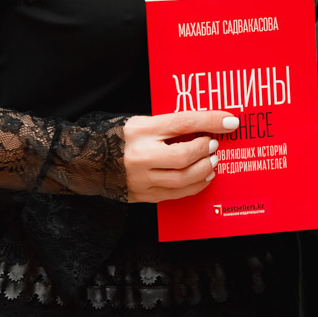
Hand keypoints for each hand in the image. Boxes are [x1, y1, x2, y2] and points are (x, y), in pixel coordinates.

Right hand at [123, 111, 238, 203]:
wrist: (86, 160)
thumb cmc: (119, 137)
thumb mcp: (141, 122)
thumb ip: (169, 125)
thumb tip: (205, 125)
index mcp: (141, 130)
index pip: (184, 122)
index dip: (211, 121)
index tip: (231, 121)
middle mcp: (140, 155)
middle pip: (184, 156)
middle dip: (205, 151)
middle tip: (214, 145)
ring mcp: (140, 178)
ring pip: (181, 179)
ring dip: (203, 170)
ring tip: (212, 162)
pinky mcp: (141, 195)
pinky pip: (174, 194)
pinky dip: (194, 186)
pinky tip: (203, 178)